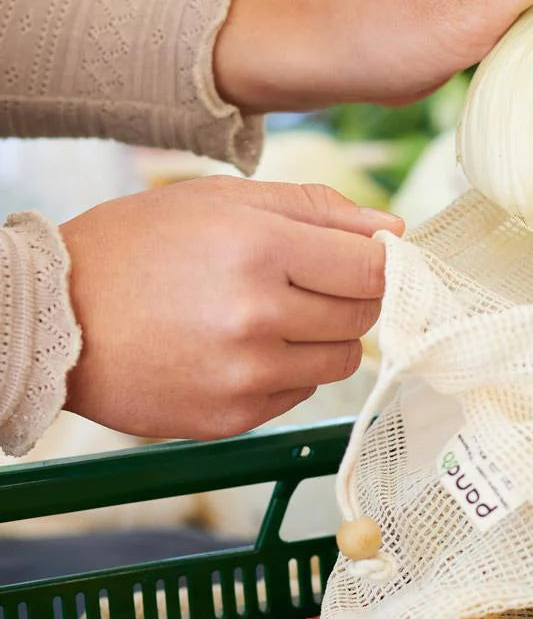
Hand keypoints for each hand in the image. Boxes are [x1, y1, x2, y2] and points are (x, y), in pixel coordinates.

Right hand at [60, 176, 402, 439]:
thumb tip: (392, 228)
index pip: (375, 267)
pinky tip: (244, 346)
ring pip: (343, 359)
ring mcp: (244, 376)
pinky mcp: (231, 418)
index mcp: (259, 249)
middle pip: (365, 315)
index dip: (384, 260)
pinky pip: (300, 391)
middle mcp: (256, 318)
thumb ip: (317, 208)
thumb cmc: (139, 245)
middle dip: (354, 294)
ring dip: (326, 334)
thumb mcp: (223, 199)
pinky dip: (289, 367)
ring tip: (275, 312)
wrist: (54, 317)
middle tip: (313, 280)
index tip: (373, 258)